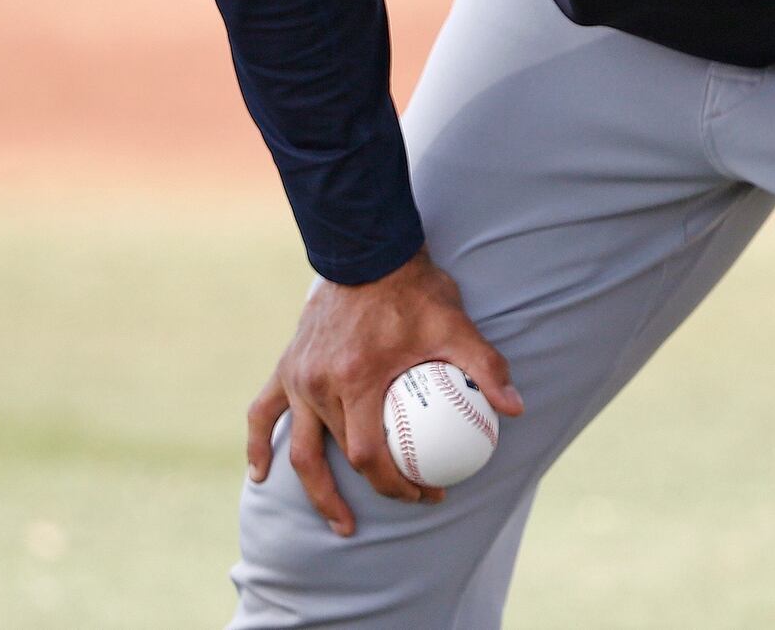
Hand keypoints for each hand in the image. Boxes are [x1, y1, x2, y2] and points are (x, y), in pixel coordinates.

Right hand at [243, 248, 524, 535]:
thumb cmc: (415, 290)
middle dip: (367, 492)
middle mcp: (319, 384)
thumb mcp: (456, 325)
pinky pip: (262, 413)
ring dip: (315, 487)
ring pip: (297, 446)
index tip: (427, 492)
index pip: (368, 453)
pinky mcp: (286, 367)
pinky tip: (262, 475)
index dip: (395, 483)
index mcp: (357, 379)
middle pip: (333, 459)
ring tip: (338, 521)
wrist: (367, 252)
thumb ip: (486, 366)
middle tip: (401, 503)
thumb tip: (515, 408)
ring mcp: (298, 377)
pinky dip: (259, 445)